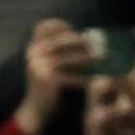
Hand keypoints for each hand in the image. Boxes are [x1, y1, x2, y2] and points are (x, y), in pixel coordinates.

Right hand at [15, 19, 93, 134]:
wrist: (35, 110)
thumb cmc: (45, 85)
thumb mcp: (45, 64)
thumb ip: (56, 50)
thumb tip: (84, 35)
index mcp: (32, 48)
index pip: (43, 26)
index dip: (60, 25)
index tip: (75, 30)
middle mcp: (33, 54)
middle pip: (61, 39)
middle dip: (81, 40)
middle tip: (97, 43)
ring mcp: (39, 66)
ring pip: (69, 57)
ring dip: (87, 57)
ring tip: (101, 59)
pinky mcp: (48, 80)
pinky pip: (71, 76)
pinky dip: (84, 78)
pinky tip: (94, 79)